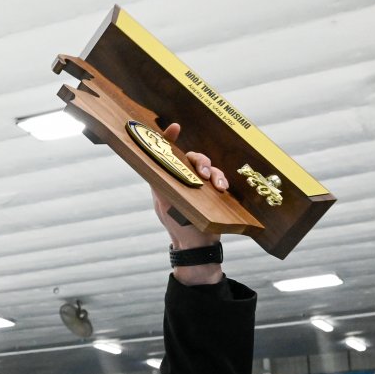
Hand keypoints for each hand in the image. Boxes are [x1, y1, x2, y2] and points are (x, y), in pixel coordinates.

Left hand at [151, 123, 225, 284]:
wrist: (195, 245)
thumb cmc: (176, 224)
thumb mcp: (163, 203)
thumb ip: (159, 185)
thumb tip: (152, 166)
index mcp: (170, 178)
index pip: (168, 153)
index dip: (169, 139)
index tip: (174, 128)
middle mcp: (186, 178)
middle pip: (194, 158)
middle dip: (200, 160)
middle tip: (203, 172)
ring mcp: (201, 185)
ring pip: (209, 168)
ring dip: (213, 171)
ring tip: (215, 184)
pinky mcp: (213, 193)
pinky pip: (219, 180)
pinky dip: (221, 180)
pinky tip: (222, 188)